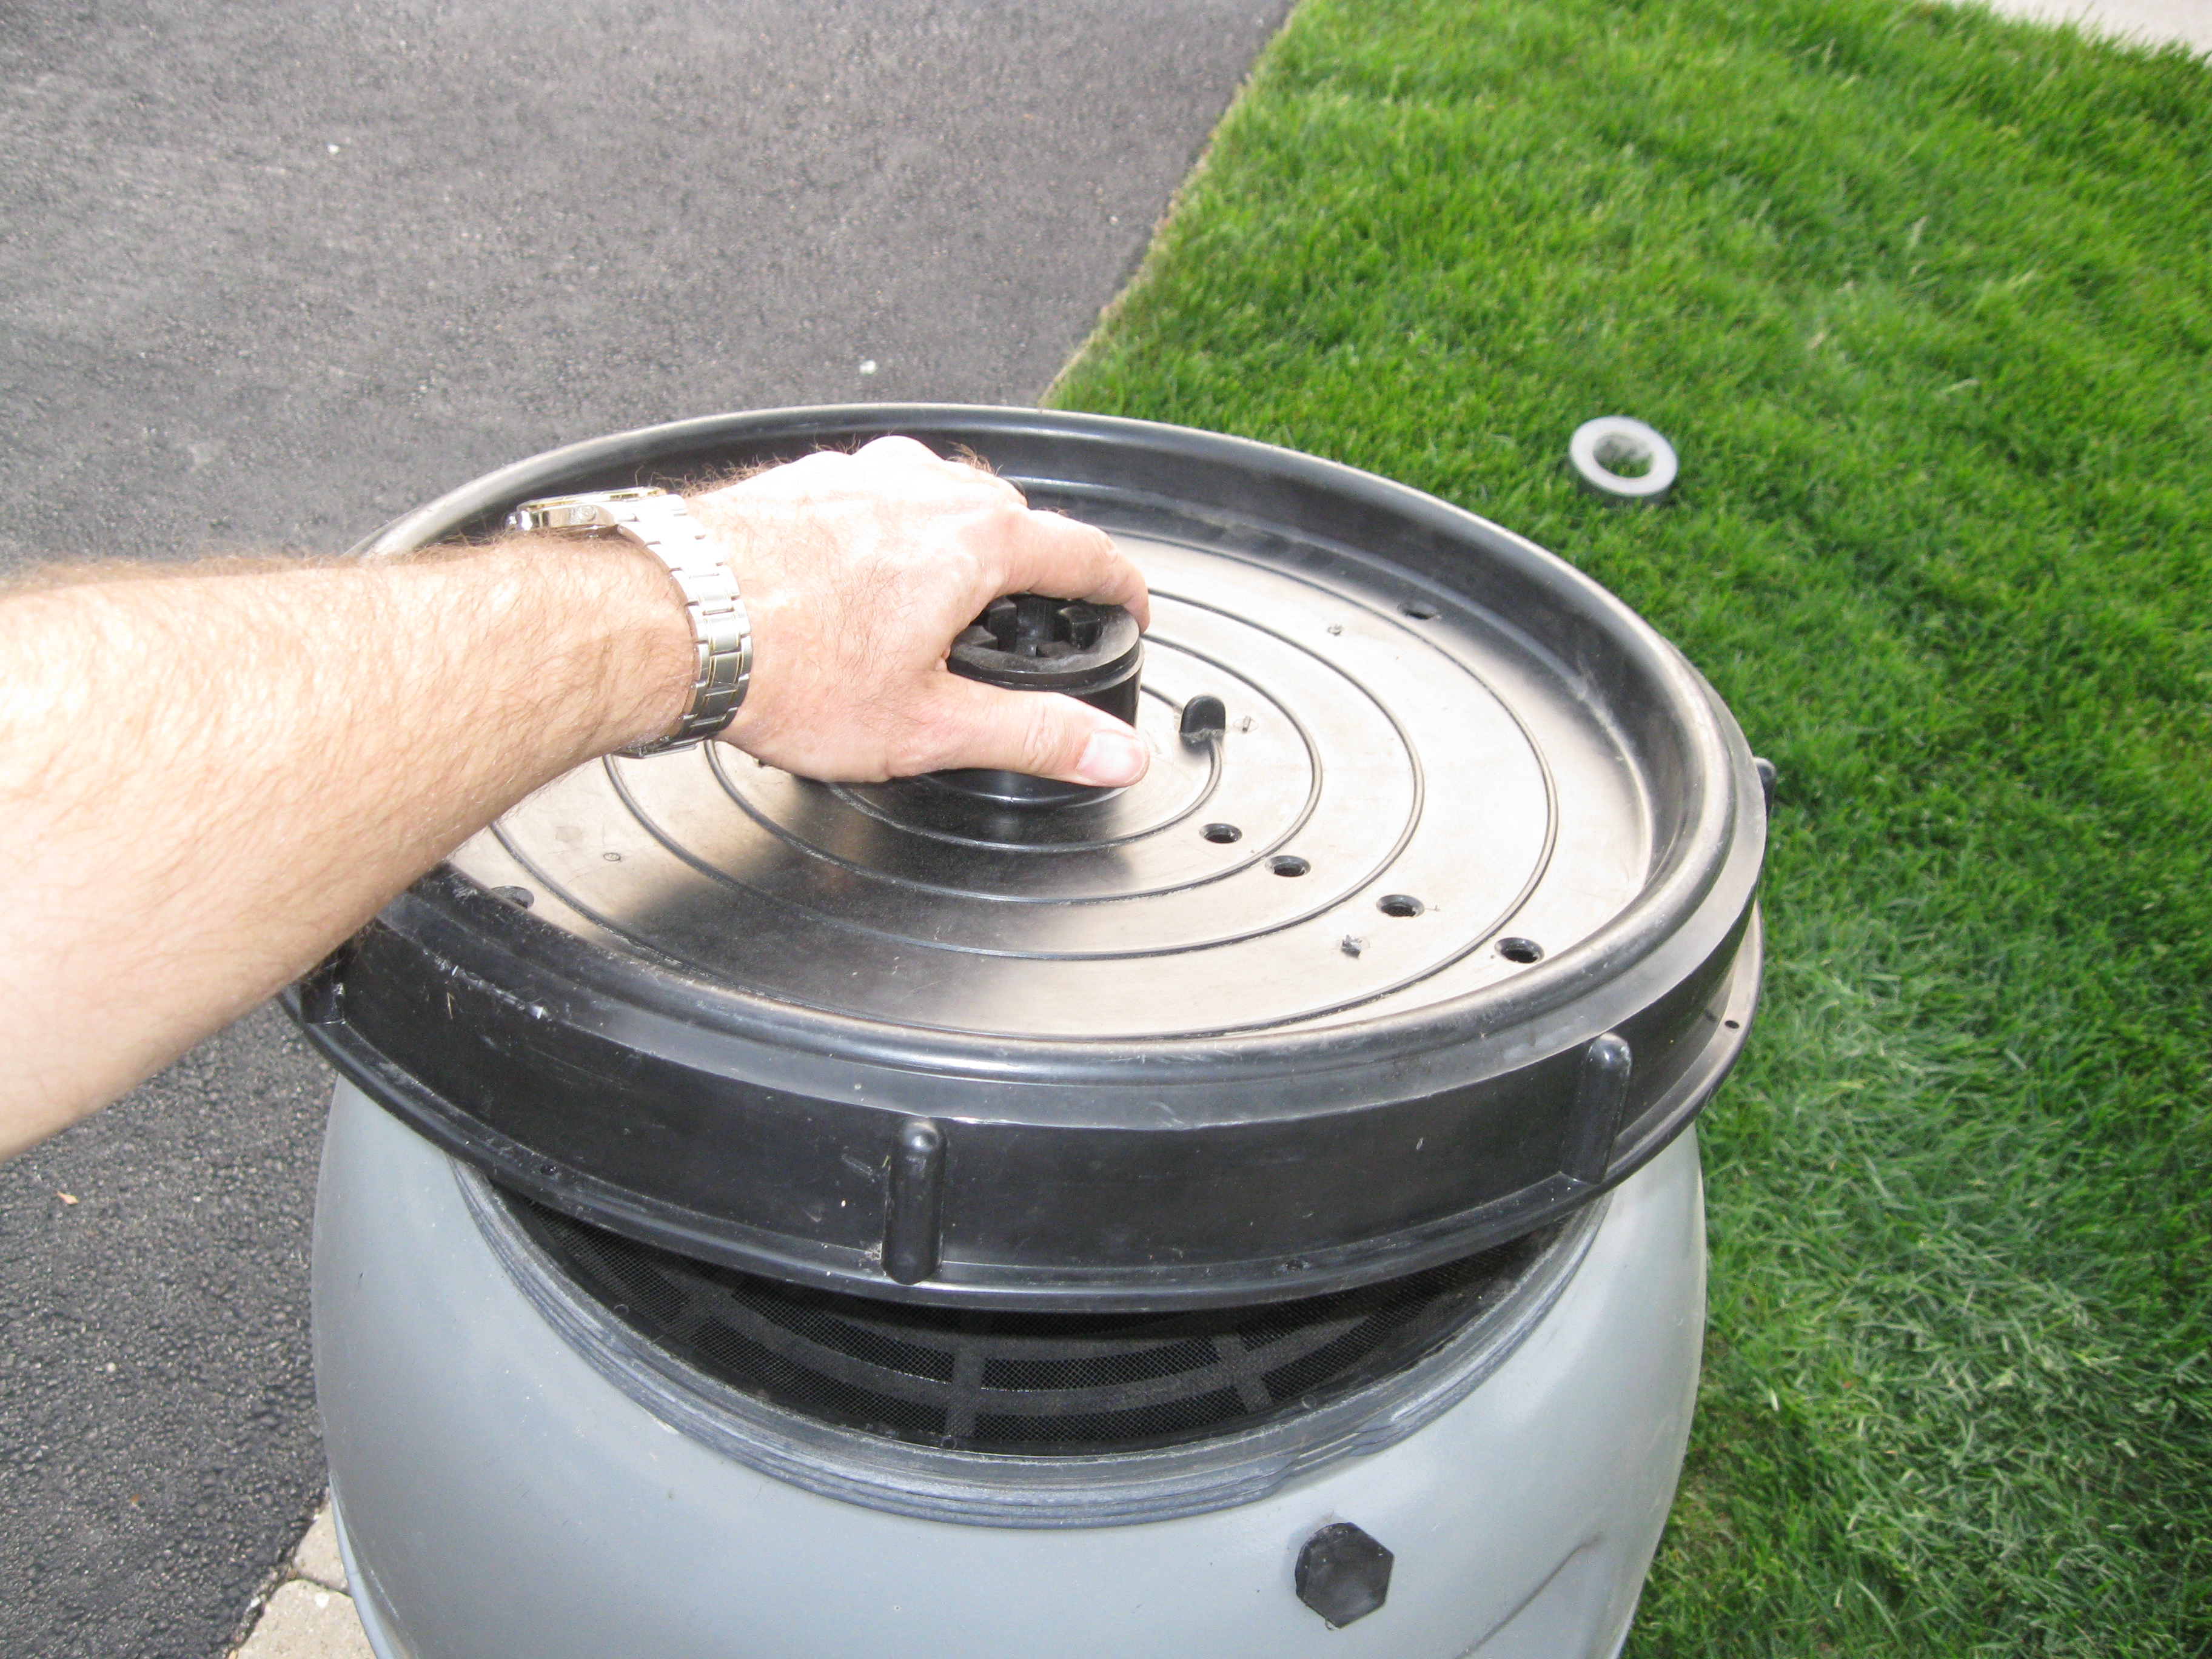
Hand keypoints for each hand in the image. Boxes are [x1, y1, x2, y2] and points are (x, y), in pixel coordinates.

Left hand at [690, 435, 1151, 785]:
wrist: (665, 619)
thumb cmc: (786, 667)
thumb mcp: (929, 726)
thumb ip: (1033, 734)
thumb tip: (1114, 752)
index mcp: (975, 540)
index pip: (1084, 551)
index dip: (1120, 588)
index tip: (1130, 609)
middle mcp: (922, 488)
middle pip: (1011, 515)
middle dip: (1032, 564)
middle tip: (1031, 620)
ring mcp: (857, 475)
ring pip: (935, 496)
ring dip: (955, 539)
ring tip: (942, 602)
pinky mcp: (800, 481)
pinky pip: (870, 497)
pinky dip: (886, 534)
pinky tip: (858, 582)